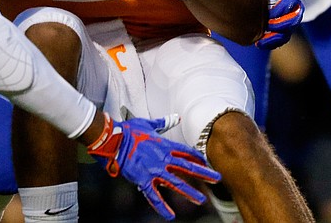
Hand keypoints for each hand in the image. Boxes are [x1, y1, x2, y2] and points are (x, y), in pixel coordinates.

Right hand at [87, 113, 220, 219]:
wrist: (113, 139)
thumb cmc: (128, 130)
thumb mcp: (148, 124)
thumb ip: (163, 122)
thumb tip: (175, 117)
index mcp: (164, 144)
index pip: (186, 152)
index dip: (197, 157)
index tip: (206, 162)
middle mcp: (162, 158)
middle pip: (187, 167)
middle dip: (204, 173)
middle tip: (217, 179)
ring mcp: (154, 170)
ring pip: (176, 182)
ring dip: (189, 192)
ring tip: (201, 200)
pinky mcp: (143, 179)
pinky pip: (154, 195)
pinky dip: (162, 206)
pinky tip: (170, 215)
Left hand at [256, 0, 303, 49]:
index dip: (283, 6)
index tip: (270, 11)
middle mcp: (293, 8)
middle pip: (294, 18)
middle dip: (281, 23)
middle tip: (268, 25)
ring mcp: (289, 21)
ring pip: (288, 31)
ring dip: (276, 36)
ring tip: (261, 38)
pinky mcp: (282, 31)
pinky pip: (281, 39)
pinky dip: (271, 42)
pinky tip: (259, 43)